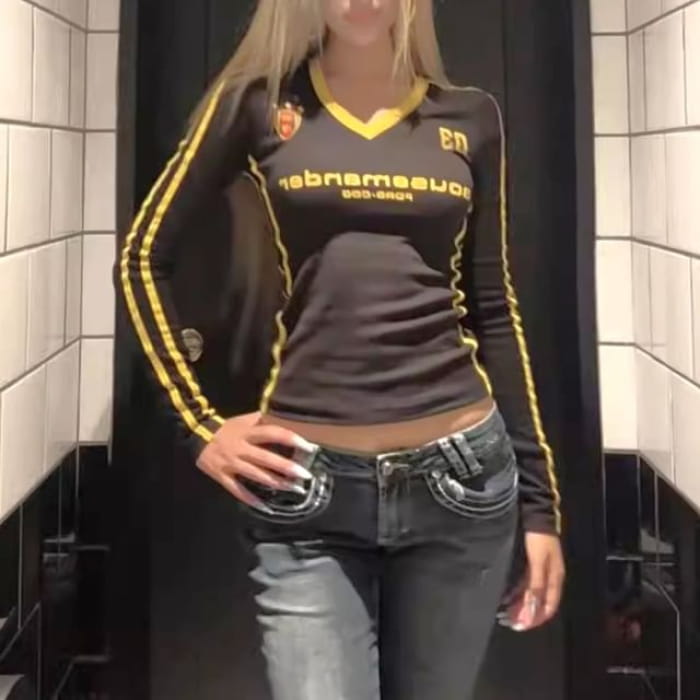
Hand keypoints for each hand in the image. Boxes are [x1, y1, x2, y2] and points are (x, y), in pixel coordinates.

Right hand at [195, 411, 316, 506]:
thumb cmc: (226, 428)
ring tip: (293, 489)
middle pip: (266, 458)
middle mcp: (241, 448)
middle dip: (286, 467)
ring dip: (275, 483)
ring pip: (256, 475)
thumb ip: (263, 418)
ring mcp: (231, 464)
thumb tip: (284, 414)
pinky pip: (238, 490)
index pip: (273, 433)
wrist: (198, 436)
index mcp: (248, 433)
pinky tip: (265, 507)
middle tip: (305, 474)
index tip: (308, 446)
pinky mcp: (222, 476)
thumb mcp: (244, 419)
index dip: (291, 439)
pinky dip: (251, 499)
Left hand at [498, 531, 564, 630]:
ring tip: (505, 612)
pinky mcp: (532, 563)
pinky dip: (517, 592)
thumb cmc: (538, 539)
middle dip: (525, 613)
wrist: (536, 514)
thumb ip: (536, 585)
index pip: (548, 606)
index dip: (536, 618)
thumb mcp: (537, 563)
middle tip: (508, 621)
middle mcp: (549, 577)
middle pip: (539, 602)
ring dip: (520, 604)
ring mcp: (540, 570)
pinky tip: (506, 596)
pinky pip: (525, 584)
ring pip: (531, 594)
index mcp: (555, 578)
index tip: (521, 626)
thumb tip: (533, 609)